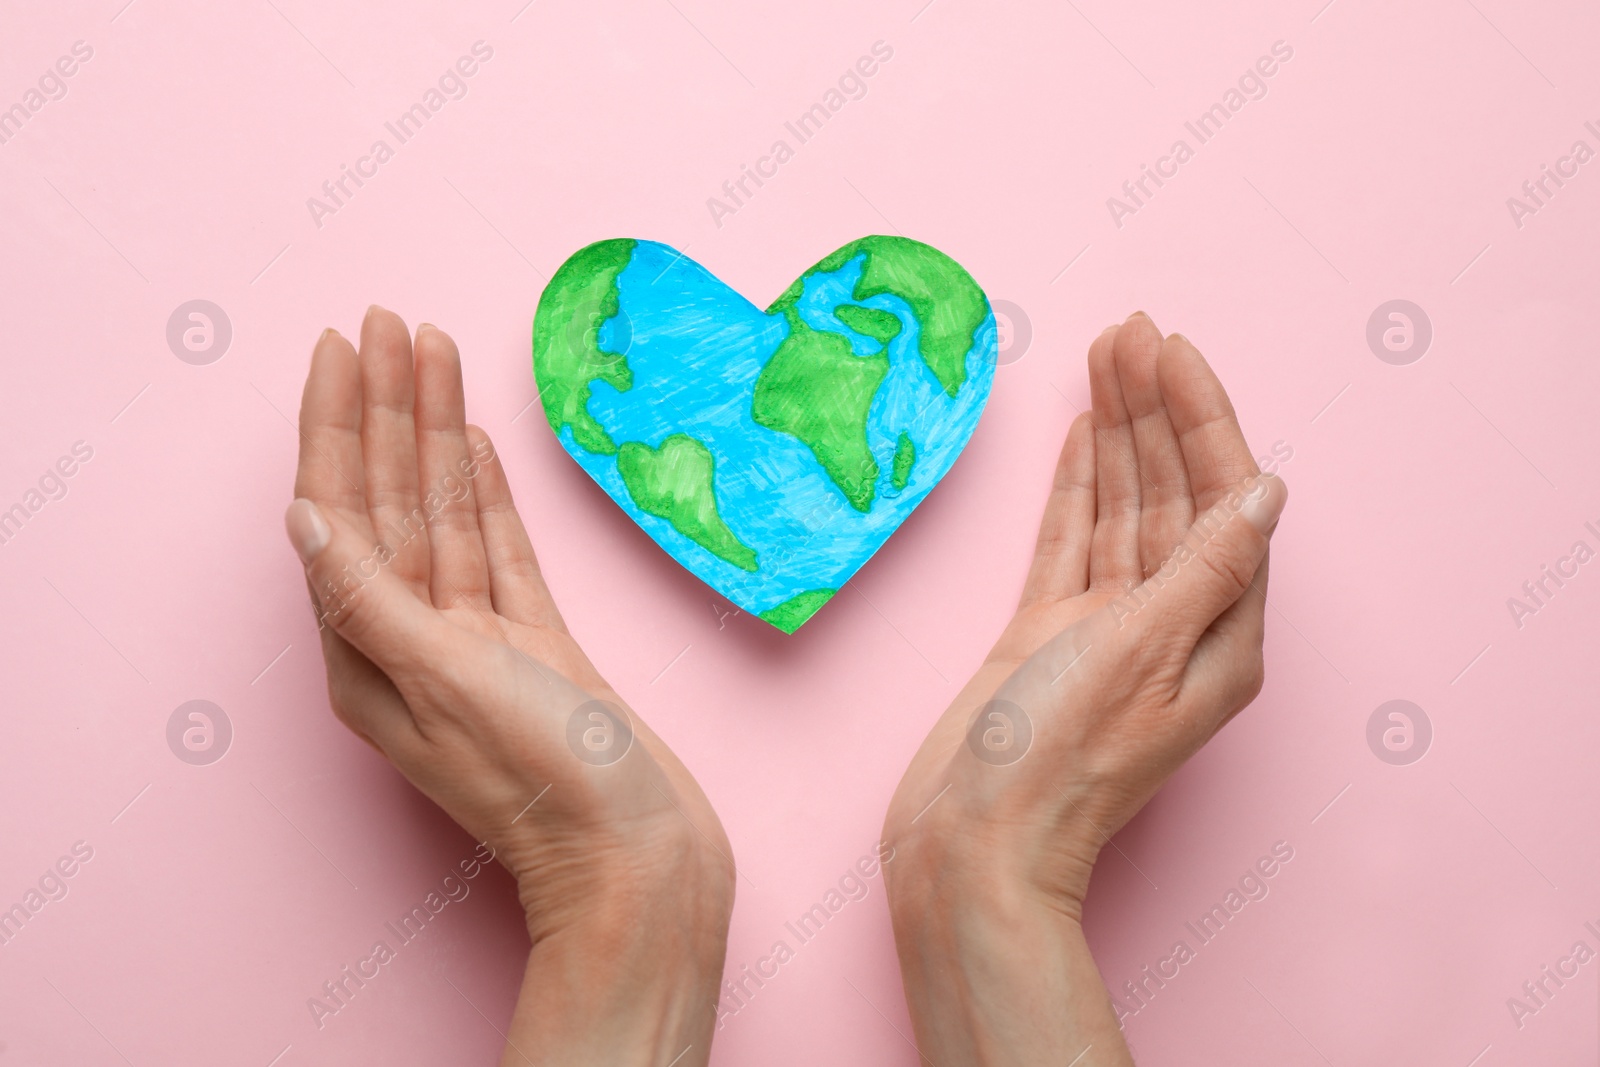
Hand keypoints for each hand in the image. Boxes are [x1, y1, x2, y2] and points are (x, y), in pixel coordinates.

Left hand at [285, 307, 733, 1066]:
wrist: (640, 856)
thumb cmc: (543, 779)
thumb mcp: (444, 679)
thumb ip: (369, 594)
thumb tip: (303, 511)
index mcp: (367, 652)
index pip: (339, 509)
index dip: (337, 422)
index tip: (342, 344)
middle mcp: (411, 640)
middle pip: (388, 497)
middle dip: (387, 407)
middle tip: (389, 320)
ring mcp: (477, 641)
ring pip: (445, 512)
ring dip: (436, 431)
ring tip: (435, 348)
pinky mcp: (536, 644)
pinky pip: (497, 548)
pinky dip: (484, 492)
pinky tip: (477, 442)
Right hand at [881, 312, 1286, 1064]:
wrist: (969, 847)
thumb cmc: (1054, 765)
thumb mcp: (1137, 655)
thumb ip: (1200, 568)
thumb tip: (1264, 489)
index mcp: (1217, 636)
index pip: (1220, 499)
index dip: (1199, 418)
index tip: (1170, 348)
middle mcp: (1169, 626)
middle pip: (1171, 493)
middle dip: (1156, 409)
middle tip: (1131, 330)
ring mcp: (1103, 629)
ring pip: (1119, 509)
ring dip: (1117, 435)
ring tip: (1104, 357)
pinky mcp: (1044, 634)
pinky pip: (1069, 542)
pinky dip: (1076, 488)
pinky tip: (1080, 438)